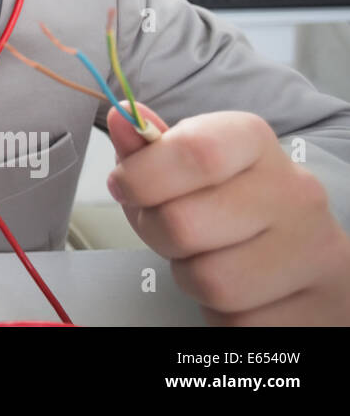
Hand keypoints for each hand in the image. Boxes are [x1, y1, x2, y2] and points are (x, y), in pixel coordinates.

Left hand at [106, 103, 349, 324]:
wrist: (304, 254)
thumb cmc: (232, 205)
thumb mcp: (189, 167)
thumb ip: (149, 147)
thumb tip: (121, 117)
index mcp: (255, 143)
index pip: (195, 151)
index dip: (143, 176)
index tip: (124, 186)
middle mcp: (294, 192)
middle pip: (184, 224)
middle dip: (157, 233)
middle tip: (168, 231)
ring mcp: (313, 251)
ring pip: (210, 281)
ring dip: (190, 277)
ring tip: (207, 259)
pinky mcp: (318, 306)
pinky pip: (237, 321)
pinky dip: (221, 314)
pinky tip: (238, 291)